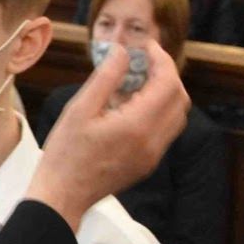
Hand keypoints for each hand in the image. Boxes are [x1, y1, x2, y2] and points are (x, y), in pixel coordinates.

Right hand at [25, 42, 189, 231]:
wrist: (63, 197)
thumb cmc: (65, 154)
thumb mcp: (79, 109)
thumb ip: (106, 77)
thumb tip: (122, 51)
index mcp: (137, 126)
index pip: (168, 83)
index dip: (161, 59)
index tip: (146, 47)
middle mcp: (153, 141)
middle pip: (180, 98)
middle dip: (166, 74)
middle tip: (143, 62)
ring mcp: (153, 155)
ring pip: (176, 116)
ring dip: (165, 93)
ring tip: (137, 83)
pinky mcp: (148, 164)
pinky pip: (166, 131)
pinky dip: (158, 111)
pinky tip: (132, 107)